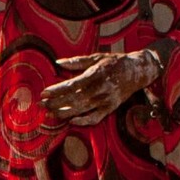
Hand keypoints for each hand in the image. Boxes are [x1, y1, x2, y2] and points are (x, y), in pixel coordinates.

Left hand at [41, 48, 162, 125]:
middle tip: (41, 105)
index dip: (56, 90)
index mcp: (95, 74)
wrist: (138, 71)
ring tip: (49, 114)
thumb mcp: (97, 58)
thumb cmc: (114, 62)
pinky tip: (70, 121)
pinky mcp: (110, 108)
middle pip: (72, 99)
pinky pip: (94, 119)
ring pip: (80, 110)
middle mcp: (100, 89)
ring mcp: (105, 100)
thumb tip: (58, 62)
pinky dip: (82, 122)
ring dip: (63, 113)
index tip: (44, 93)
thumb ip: (77, 62)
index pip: (71, 85)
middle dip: (55, 103)